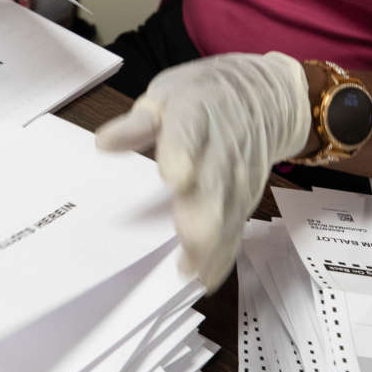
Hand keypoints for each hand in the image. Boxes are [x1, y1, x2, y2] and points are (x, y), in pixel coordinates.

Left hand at [95, 53, 311, 291]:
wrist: (266, 96)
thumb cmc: (205, 96)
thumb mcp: (167, 95)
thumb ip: (137, 123)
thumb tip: (105, 142)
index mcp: (196, 117)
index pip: (190, 135)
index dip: (183, 156)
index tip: (174, 178)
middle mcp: (222, 151)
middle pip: (215, 185)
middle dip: (203, 217)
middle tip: (184, 245)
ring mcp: (238, 178)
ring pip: (228, 214)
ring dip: (212, 245)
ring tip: (189, 272)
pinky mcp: (245, 199)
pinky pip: (236, 228)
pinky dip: (223, 255)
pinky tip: (204, 277)